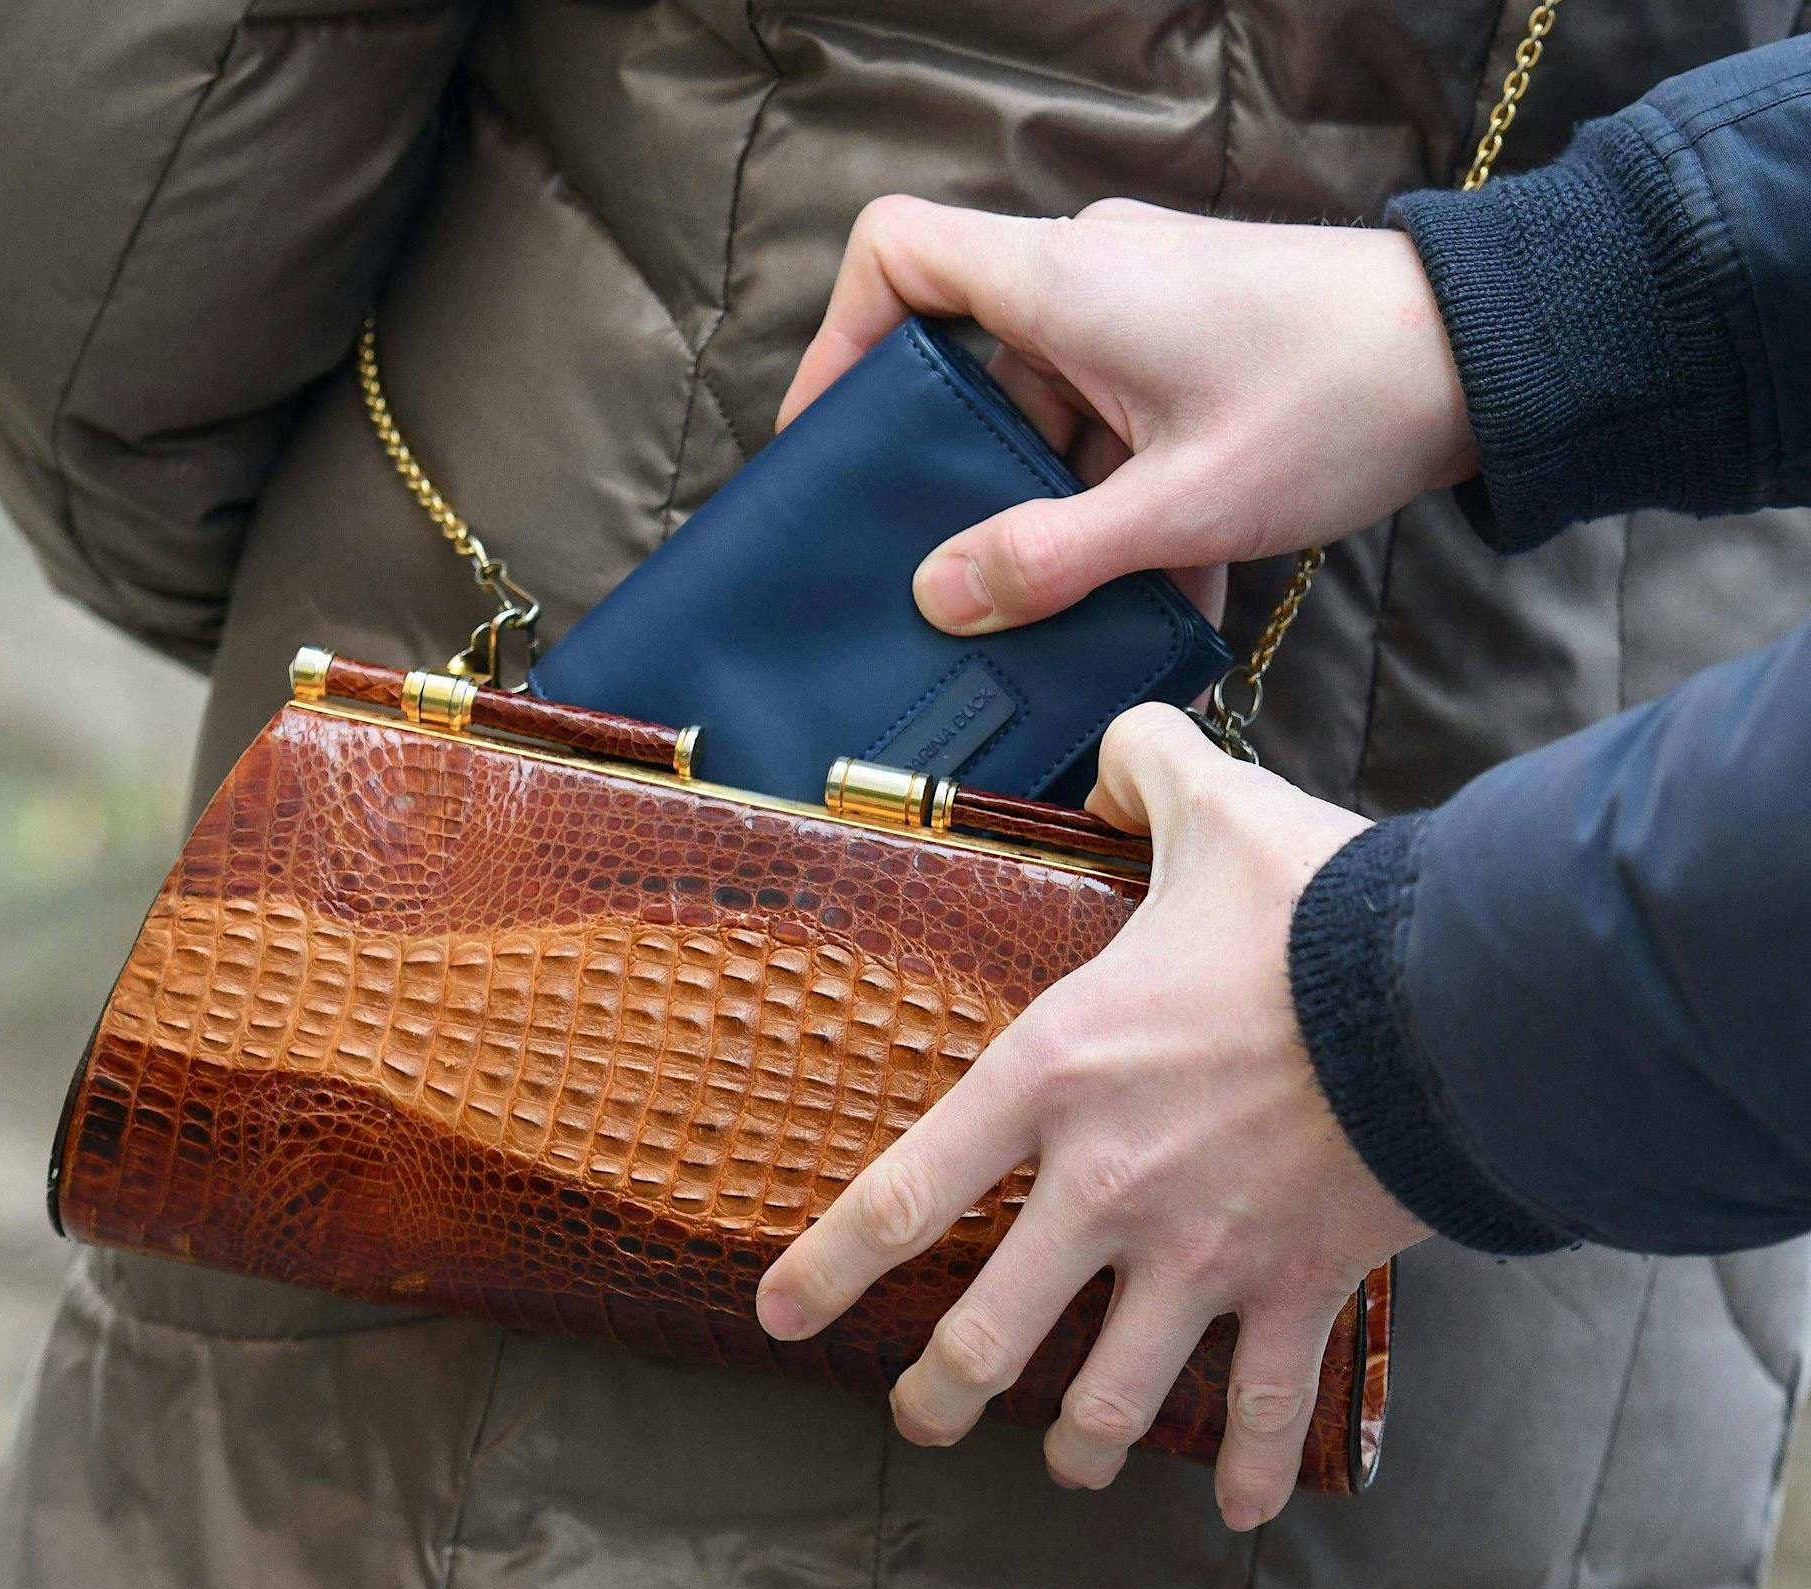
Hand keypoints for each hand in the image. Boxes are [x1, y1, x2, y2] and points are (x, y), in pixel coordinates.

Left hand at [754, 704, 1425, 1526]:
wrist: (1456, 992)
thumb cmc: (1320, 909)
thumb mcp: (1214, 810)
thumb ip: (1140, 769)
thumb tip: (1113, 755)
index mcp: (1057, 1076)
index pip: (904, 1193)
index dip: (827, 1269)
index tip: (780, 1317)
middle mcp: (1110, 1185)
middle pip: (992, 1333)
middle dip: (944, 1393)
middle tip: (921, 1417)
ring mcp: (1203, 1251)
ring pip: (1112, 1395)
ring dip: (1078, 1439)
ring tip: (1061, 1459)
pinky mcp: (1297, 1286)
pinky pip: (1259, 1405)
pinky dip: (1241, 1470)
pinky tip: (1229, 1512)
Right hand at [778, 196, 1474, 635]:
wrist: (1486, 359)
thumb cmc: (1337, 402)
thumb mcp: (1177, 506)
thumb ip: (1048, 557)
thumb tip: (939, 595)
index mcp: (1063, 283)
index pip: (898, 254)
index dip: (841, 340)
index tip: (833, 439)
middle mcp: (1089, 278)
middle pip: (969, 369)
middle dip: (968, 482)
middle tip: (962, 572)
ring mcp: (1142, 311)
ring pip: (1052, 416)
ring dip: (1069, 514)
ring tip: (1103, 603)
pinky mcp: (1188, 346)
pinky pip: (1117, 426)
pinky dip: (1128, 503)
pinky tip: (1172, 585)